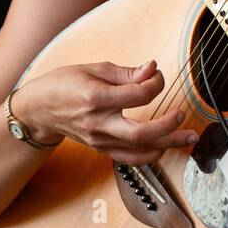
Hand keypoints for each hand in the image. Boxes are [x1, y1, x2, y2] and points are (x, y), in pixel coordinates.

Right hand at [16, 60, 198, 165]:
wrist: (40, 109)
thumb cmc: (64, 84)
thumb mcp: (94, 69)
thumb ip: (126, 72)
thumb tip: (152, 68)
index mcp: (96, 97)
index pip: (138, 95)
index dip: (155, 83)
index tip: (157, 75)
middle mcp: (98, 123)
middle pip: (140, 132)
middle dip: (168, 125)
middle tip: (182, 114)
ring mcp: (99, 140)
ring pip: (138, 150)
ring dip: (167, 145)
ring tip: (187, 137)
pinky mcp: (101, 149)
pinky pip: (129, 158)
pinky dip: (150, 155)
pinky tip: (164, 147)